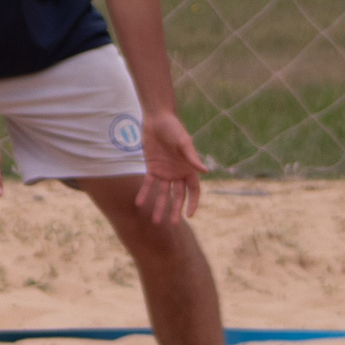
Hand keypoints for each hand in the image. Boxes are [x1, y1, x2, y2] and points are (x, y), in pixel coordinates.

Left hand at [133, 110, 208, 226]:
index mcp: (189, 169)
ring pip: (162, 193)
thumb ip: (192, 158)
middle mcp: (177, 173)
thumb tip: (206, 171)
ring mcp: (164, 172)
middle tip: (173, 224)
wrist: (157, 119)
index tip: (190, 215)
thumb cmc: (174, 129)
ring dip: (159, 206)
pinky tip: (139, 203)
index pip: (193, 191)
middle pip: (178, 196)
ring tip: (155, 221)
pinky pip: (148, 184)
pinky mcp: (152, 168)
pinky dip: (144, 193)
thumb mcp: (184, 143)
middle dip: (175, 210)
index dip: (193, 203)